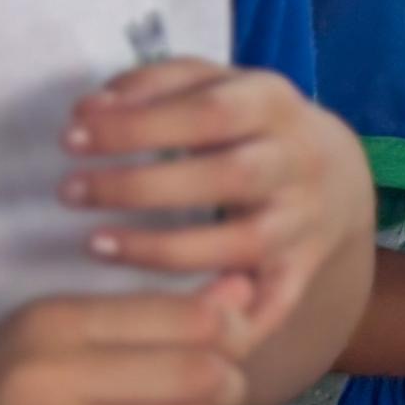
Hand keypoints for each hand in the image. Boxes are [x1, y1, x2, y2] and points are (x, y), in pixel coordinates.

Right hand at [0, 291, 250, 404]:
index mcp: (50, 320)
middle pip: (201, 375)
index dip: (231, 338)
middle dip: (226, 391)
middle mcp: (47, 372)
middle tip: (207, 403)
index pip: (191, 316)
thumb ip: (147, 317)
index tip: (224, 354)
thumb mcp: (48, 342)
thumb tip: (245, 287)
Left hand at [61, 60, 372, 353]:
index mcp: (276, 104)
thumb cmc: (248, 123)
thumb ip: (157, 83)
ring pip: (242, 244)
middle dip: (141, 186)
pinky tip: (166, 318)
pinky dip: (227, 321)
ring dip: (162, 249)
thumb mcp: (216, 82)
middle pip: (229, 176)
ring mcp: (303, 221)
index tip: (71, 137)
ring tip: (94, 244)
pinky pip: (269, 306)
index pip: (210, 111)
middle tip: (69, 191)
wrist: (335, 173)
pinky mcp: (300, 270)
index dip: (138, 126)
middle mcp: (299, 163)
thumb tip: (93, 110)